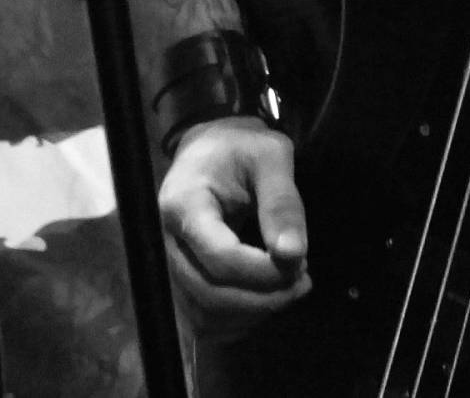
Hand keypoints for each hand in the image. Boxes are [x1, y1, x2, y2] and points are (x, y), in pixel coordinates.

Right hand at [158, 117, 310, 333]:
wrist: (210, 148)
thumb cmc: (241, 147)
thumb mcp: (270, 156)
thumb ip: (282, 203)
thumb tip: (293, 255)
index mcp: (184, 203)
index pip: (219, 256)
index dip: (263, 271)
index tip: (301, 264)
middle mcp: (167, 241)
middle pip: (209, 293)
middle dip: (262, 298)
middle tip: (302, 282)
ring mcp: (170, 264)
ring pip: (204, 314)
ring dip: (252, 314)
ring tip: (289, 290)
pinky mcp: (181, 279)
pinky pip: (202, 318)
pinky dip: (236, 322)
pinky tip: (266, 301)